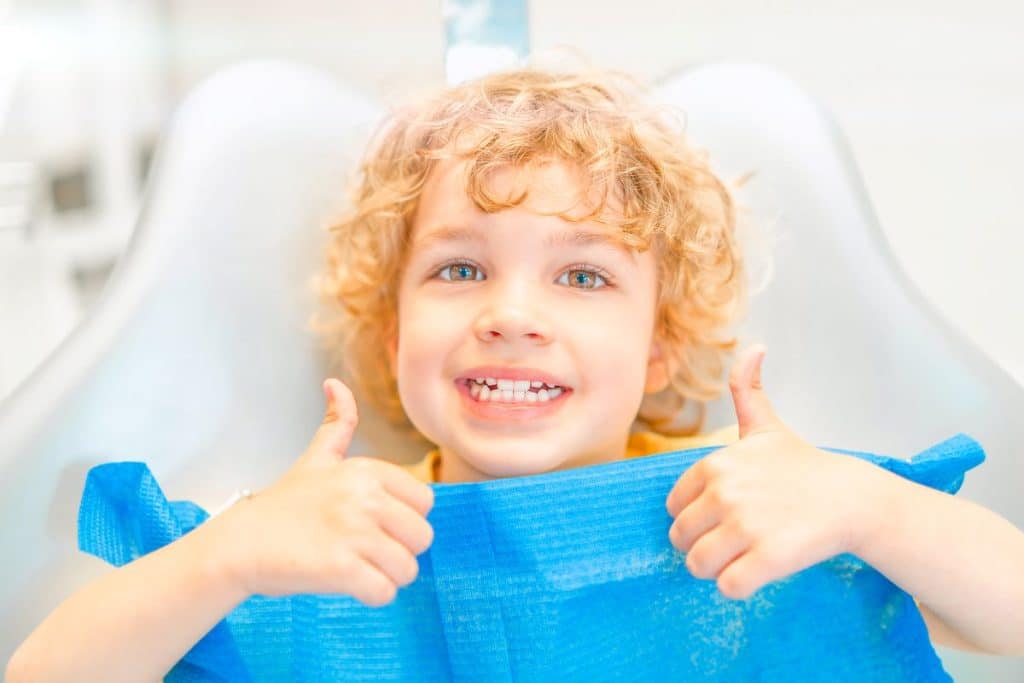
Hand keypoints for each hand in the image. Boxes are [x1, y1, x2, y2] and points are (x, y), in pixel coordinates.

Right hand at [212, 378, 434, 605]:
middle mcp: (365, 497)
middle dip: (400, 551)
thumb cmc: (282, 506)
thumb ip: (336, 423)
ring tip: (358, 569)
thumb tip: (335, 383)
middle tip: (367, 552)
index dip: (405, 521)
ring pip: (407, 568)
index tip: (375, 525)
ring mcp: (354, 532)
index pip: (425, 503)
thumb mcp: (315, 459)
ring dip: (387, 577)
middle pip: (423, 537)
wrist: (239, 545)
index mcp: (367, 470)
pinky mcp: (342, 568)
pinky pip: (386, 592)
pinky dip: (372, 596)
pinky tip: (349, 586)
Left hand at [665, 344, 880, 599]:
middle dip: (702, 546)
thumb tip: (755, 347)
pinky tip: (757, 573)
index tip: (723, 516)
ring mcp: (746, 526)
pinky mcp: (768, 558)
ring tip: (743, 558)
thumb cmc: (803, 466)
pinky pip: (728, 587)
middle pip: (681, 538)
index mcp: (715, 465)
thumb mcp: (768, 426)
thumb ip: (747, 389)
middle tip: (734, 542)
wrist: (853, 499)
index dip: (695, 517)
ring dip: (717, 570)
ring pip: (698, 565)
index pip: (674, 507)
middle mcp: (725, 493)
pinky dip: (737, 588)